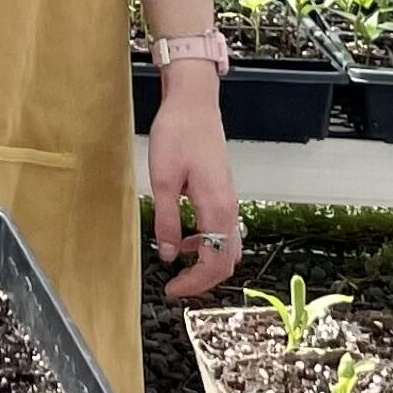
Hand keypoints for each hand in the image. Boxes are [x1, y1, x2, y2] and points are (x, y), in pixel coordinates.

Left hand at [147, 65, 240, 298]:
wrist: (194, 102)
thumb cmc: (178, 134)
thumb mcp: (163, 180)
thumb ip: (168, 221)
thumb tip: (168, 256)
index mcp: (217, 209)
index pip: (214, 263)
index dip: (195, 284)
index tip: (171, 291)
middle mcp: (229, 208)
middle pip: (226, 261)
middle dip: (203, 280)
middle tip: (176, 286)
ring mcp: (229, 200)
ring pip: (226, 246)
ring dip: (206, 262)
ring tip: (178, 265)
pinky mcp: (223, 192)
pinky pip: (222, 230)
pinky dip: (207, 243)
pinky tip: (185, 237)